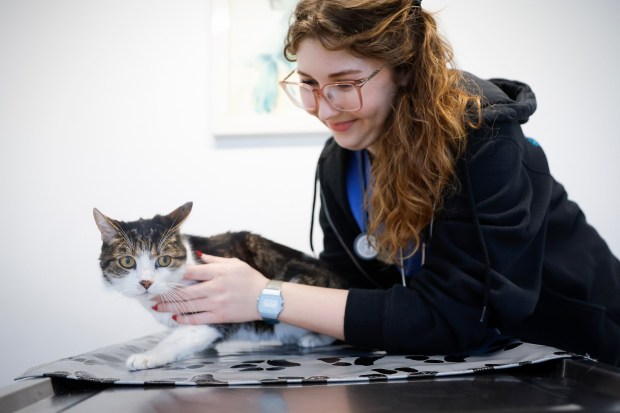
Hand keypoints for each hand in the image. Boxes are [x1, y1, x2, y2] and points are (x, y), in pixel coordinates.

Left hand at [153, 254, 268, 324]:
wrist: (265, 298)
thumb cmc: (250, 278)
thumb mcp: (234, 263)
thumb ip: (214, 260)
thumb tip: (199, 256)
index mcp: (217, 273)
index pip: (190, 272)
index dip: (174, 275)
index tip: (161, 277)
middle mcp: (214, 288)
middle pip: (184, 291)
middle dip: (166, 294)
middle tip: (152, 295)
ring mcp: (216, 303)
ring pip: (188, 306)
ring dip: (170, 307)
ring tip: (157, 307)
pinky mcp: (220, 316)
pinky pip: (198, 318)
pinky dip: (185, 318)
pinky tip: (175, 317)